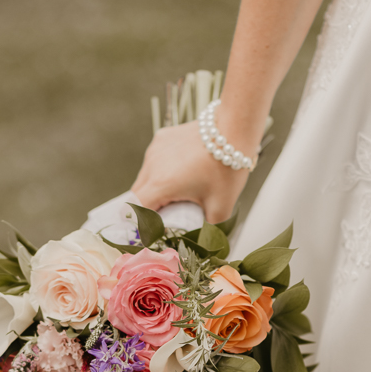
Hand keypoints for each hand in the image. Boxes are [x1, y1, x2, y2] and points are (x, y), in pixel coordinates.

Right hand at [131, 121, 248, 224]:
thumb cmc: (227, 169)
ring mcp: (155, 149)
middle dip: (146, 208)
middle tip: (162, 217)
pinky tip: (179, 172)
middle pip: (137, 194)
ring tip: (174, 194)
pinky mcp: (161, 137)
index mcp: (163, 185)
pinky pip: (153, 160)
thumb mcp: (221, 207)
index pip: (136, 210)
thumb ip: (209, 229)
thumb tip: (205, 242)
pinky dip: (160, 170)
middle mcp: (153, 166)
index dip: (139, 223)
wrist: (234, 129)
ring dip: (153, 188)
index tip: (147, 231)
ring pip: (144, 177)